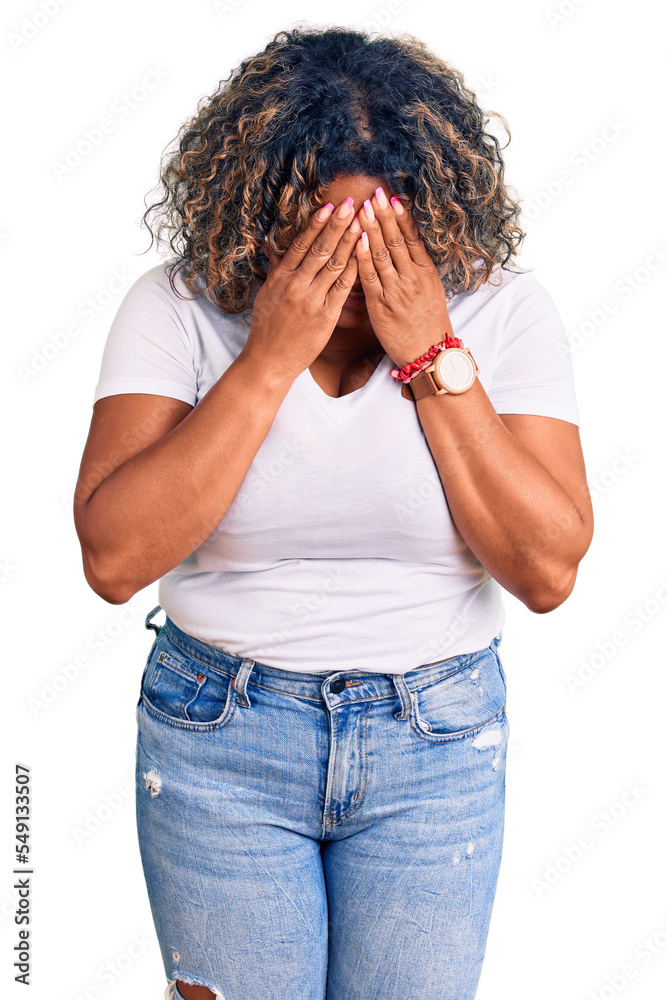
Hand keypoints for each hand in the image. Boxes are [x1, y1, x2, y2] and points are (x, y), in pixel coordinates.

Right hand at [243, 197, 359, 380]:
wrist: (269, 361)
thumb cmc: (267, 328)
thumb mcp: (266, 295)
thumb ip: (276, 271)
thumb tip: (276, 249)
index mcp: (280, 278)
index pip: (301, 244)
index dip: (316, 224)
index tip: (329, 206)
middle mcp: (296, 286)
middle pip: (321, 249)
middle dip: (337, 225)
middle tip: (352, 203)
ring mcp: (312, 301)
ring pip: (334, 265)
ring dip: (349, 241)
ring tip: (362, 222)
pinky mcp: (325, 316)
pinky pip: (343, 288)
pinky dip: (354, 269)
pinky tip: (364, 254)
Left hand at [353, 188, 454, 369]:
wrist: (428, 354)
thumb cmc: (427, 323)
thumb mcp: (431, 291)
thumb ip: (417, 268)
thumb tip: (407, 246)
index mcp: (426, 272)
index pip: (412, 238)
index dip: (401, 216)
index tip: (391, 197)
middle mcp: (412, 278)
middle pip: (397, 240)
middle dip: (384, 215)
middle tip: (374, 193)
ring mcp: (397, 291)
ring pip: (383, 254)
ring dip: (371, 229)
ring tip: (362, 208)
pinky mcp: (381, 305)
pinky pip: (370, 277)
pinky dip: (363, 257)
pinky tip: (357, 241)